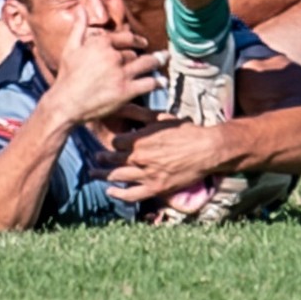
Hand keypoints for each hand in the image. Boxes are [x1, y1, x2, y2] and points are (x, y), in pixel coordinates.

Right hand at [44, 14, 163, 127]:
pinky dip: (158, 83)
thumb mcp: (71, 48)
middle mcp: (113, 56)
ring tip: (165, 59)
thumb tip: (80, 8)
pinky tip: (163, 82)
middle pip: (135, 52)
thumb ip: (79, 27)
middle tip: (156, 55)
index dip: (136, 40)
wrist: (65, 103)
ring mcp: (121, 73)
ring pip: (146, 63)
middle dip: (144, 54)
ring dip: (158, 61)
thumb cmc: (67, 76)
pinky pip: (148, 83)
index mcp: (101, 43)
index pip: (126, 37)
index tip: (142, 42)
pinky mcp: (126, 91)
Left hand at [101, 117, 226, 203]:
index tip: (112, 143)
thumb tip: (122, 104)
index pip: (116, 142)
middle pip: (112, 159)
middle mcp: (140, 158)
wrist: (206, 150)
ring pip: (117, 177)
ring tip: (94, 173)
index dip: (113, 143)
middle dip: (102, 158)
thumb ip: (139, 113)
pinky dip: (118, 194)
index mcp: (140, 140)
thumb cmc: (185, 131)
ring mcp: (146, 175)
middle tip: (95, 157)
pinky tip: (109, 191)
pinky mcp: (155, 188)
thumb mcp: (161, 117)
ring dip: (102, 175)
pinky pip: (131, 195)